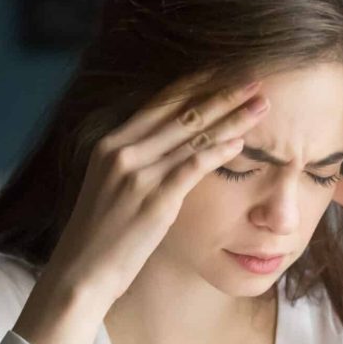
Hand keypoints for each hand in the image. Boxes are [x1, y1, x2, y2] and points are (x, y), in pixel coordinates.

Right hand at [45, 75, 270, 304]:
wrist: (81, 272)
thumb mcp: (108, 188)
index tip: (225, 71)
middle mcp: (122, 152)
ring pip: (194, 136)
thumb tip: (165, 152)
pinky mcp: (154, 200)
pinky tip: (242, 142)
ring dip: (233, 118)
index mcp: (110, 144)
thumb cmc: (98, 237)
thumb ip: (133, 164)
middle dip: (223, 93)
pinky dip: (220, 152)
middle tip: (256, 79)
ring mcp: (138, 175)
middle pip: (182, 113)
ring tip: (262, 105)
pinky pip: (193, 167)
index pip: (160, 103)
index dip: (196, 84)